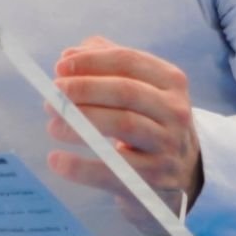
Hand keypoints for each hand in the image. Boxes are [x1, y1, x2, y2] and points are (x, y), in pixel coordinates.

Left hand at [45, 36, 203, 203]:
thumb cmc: (149, 121)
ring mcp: (168, 145)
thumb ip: (105, 65)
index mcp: (170, 81)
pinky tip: (56, 160)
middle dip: (84, 90)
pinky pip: (113, 169)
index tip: (60, 67)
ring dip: (80, 122)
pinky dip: (80, 166)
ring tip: (52, 126)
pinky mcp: (155, 179)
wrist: (183, 172)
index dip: (92, 62)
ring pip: (122, 124)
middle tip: (52, 96)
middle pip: (125, 92)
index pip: (128, 61)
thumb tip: (69, 56)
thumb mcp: (140, 88)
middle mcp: (175, 110)